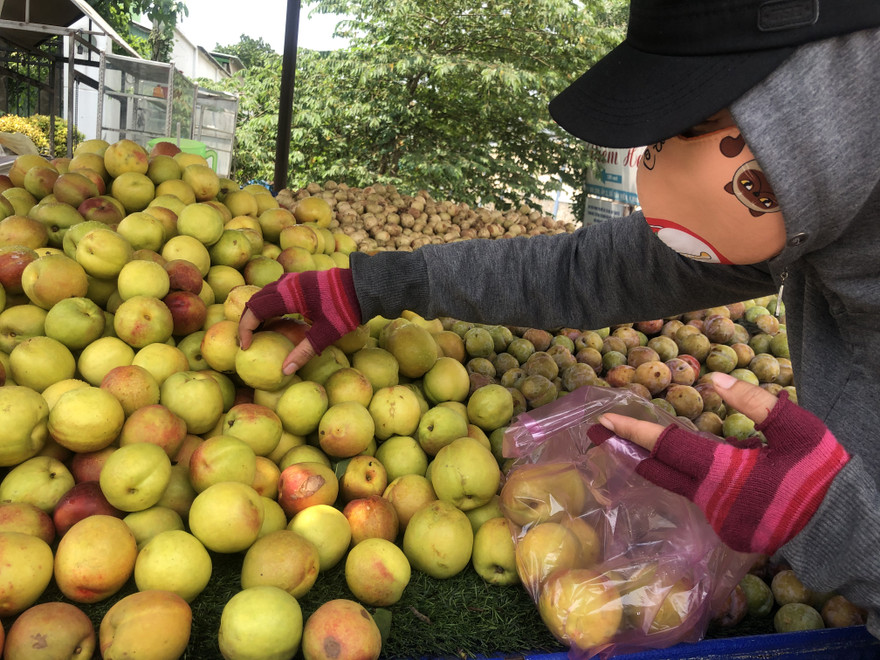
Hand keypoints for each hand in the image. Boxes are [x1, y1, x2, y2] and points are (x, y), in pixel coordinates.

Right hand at [238, 268, 361, 374]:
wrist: (365, 287)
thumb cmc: (346, 310)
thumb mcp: (326, 334)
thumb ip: (304, 351)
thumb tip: (285, 370)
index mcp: (289, 294)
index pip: (255, 310)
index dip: (246, 328)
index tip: (246, 346)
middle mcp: (288, 283)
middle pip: (256, 300)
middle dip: (247, 320)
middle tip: (248, 340)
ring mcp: (295, 279)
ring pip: (265, 293)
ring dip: (258, 311)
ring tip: (260, 331)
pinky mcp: (302, 280)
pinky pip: (277, 291)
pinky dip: (270, 304)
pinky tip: (277, 319)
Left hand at [586, 372, 849, 554]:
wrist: (845, 525)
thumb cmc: (821, 471)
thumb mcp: (798, 427)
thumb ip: (755, 402)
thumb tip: (712, 378)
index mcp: (724, 473)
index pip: (667, 446)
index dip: (633, 431)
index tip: (604, 420)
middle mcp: (711, 498)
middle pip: (658, 469)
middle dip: (624, 449)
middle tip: (595, 433)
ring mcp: (716, 517)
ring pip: (678, 482)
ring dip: (659, 460)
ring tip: (635, 439)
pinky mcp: (725, 526)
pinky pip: (698, 493)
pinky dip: (690, 474)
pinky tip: (700, 459)